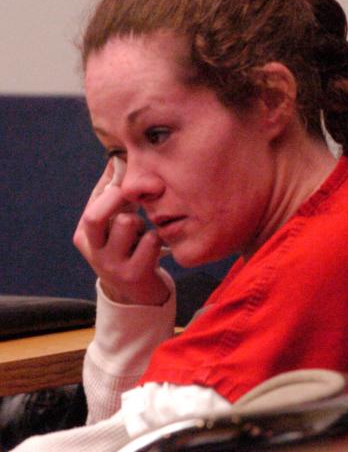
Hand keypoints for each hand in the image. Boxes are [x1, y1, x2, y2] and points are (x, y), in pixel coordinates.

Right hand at [73, 158, 169, 305]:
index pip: (93, 202)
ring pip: (127, 223)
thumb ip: (113, 193)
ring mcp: (111, 264)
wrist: (137, 294)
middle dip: (119, 199)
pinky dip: (157, 238)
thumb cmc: (129, 249)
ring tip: (145, 231)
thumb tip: (118, 157)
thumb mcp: (115, 225)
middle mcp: (93, 250)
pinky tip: (157, 245)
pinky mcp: (133, 274)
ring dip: (143, 222)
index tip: (132, 176)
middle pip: (96, 215)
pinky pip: (150, 241)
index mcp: (85, 235)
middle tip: (136, 197)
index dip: (114, 185)